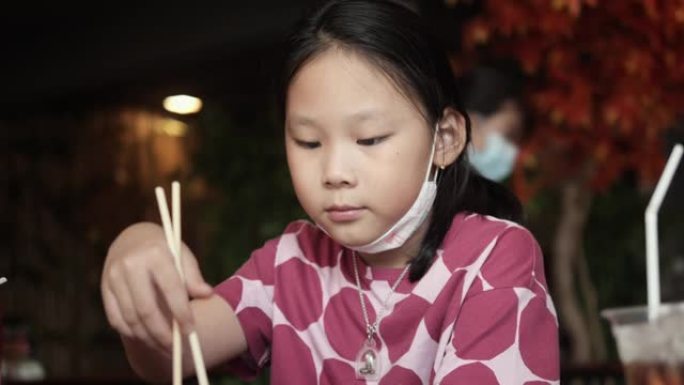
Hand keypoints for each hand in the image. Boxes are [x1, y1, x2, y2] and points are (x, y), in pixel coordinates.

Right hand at [101, 222, 212, 351]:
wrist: (132, 238)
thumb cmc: (165, 250)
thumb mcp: (182, 256)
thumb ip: (193, 276)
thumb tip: (208, 294)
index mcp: (156, 253)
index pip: (171, 289)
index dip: (182, 313)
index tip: (190, 331)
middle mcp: (131, 264)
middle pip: (146, 309)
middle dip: (162, 334)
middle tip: (174, 349)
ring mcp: (113, 276)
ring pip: (130, 318)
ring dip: (147, 338)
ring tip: (162, 347)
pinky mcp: (104, 287)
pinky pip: (116, 318)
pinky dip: (131, 332)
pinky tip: (145, 337)